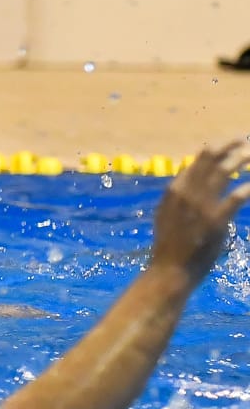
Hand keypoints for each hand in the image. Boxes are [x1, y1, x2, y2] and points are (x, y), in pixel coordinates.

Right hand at [150, 139, 249, 281]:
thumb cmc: (169, 244)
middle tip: (242, 140)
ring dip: (238, 160)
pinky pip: (234, 198)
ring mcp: (200, 205)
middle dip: (228, 148)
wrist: (170, 269)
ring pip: (222, 173)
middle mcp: (186, 192)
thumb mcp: (167, 214)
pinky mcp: (215, 220)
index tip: (227, 145)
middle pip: (210, 162)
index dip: (214, 150)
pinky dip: (245, 189)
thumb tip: (189, 183)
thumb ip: (179, 197)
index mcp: (174, 190)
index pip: (197, 162)